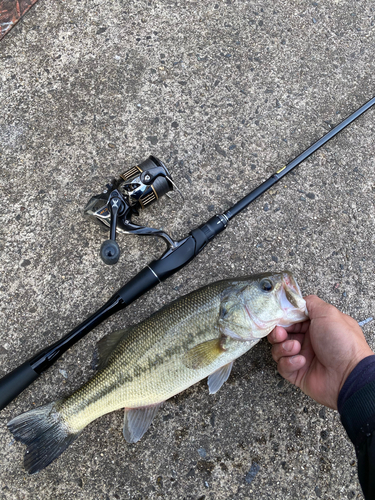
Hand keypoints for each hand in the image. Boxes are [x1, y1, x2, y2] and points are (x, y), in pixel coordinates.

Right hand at [268, 295, 373, 409]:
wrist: (349, 375)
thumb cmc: (342, 342)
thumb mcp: (328, 313)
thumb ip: (310, 302)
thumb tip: (296, 299)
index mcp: (315, 326)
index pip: (291, 319)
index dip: (283, 318)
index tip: (278, 318)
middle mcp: (307, 341)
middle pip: (281, 334)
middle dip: (278, 333)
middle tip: (281, 334)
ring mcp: (301, 357)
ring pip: (278, 349)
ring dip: (284, 347)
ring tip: (296, 348)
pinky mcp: (297, 373)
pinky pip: (282, 366)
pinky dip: (289, 362)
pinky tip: (301, 362)